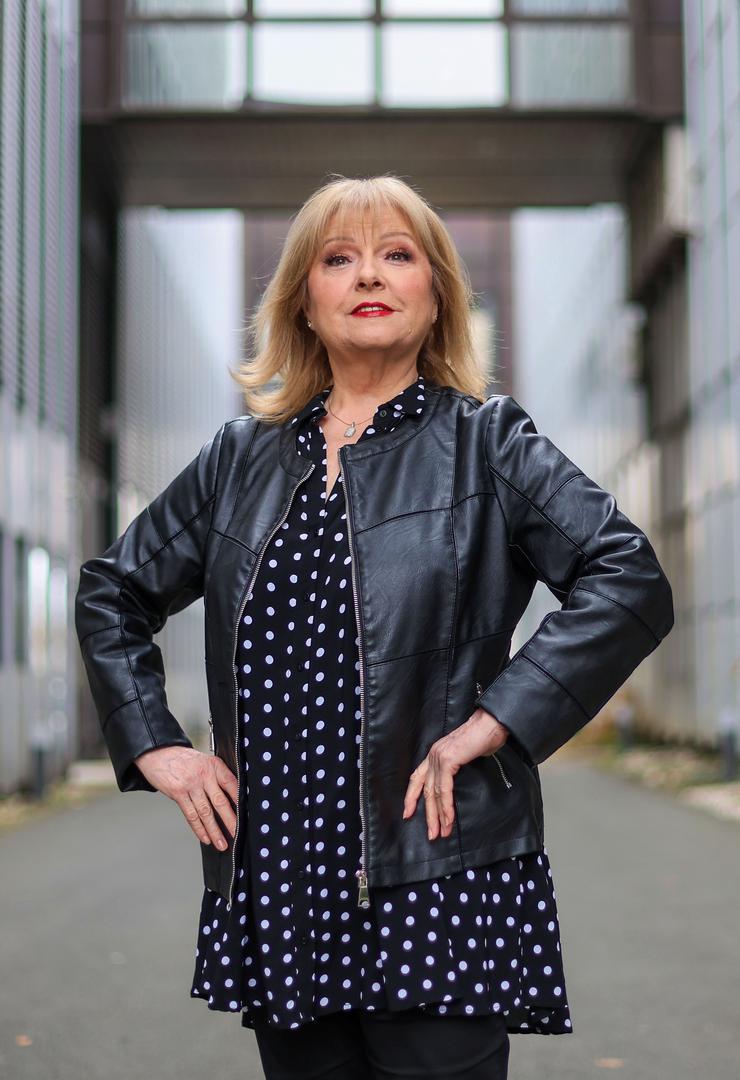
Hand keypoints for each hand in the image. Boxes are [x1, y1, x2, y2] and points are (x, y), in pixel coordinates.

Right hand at [134, 745, 237, 849]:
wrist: (158, 753)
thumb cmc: (183, 759)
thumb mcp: (204, 760)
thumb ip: (216, 775)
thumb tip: (231, 797)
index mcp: (214, 765)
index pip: (232, 784)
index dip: (240, 801)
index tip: (246, 815)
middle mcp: (204, 775)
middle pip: (220, 801)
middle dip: (230, 821)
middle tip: (237, 834)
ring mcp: (190, 785)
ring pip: (205, 812)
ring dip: (214, 831)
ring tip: (221, 843)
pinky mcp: (178, 793)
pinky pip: (191, 815)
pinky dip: (199, 828)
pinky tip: (205, 837)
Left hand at [402, 709, 508, 840]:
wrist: (492, 724)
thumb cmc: (484, 738)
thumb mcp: (465, 756)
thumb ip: (457, 768)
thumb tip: (457, 786)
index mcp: (435, 754)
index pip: (417, 778)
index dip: (411, 796)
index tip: (408, 813)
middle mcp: (433, 755)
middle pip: (425, 790)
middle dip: (428, 814)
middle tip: (431, 834)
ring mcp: (439, 757)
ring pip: (434, 793)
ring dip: (439, 816)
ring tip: (441, 832)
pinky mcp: (448, 760)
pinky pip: (444, 789)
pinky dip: (446, 806)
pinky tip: (449, 819)